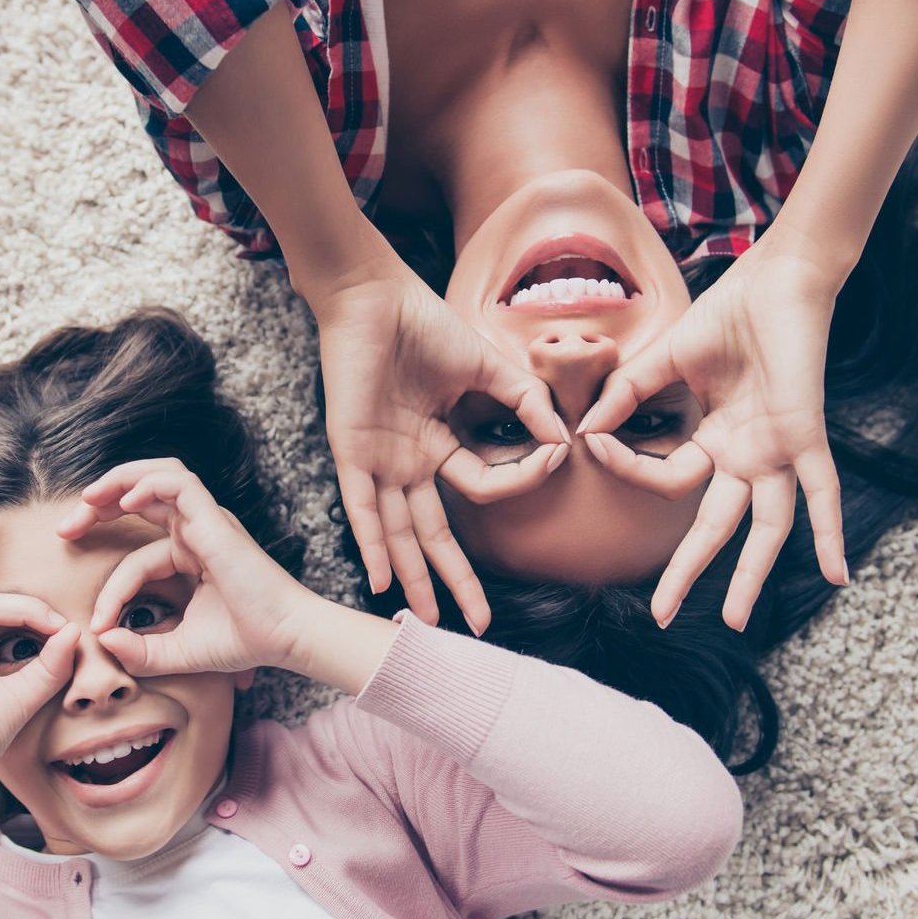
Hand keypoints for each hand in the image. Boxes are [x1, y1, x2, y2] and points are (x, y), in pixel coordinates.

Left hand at [57, 459, 329, 677]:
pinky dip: (147, 485)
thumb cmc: (242, 640)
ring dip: (119, 480)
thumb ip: (140, 650)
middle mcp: (197, 530)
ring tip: (87, 498)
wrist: (284, 639)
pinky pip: (178, 484)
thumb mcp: (177, 651)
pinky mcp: (216, 519)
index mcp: (190, 553)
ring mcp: (207, 521)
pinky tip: (121, 503)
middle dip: (98, 504)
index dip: (112, 589)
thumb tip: (103, 639)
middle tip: (65, 526)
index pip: (137, 558)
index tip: (98, 624)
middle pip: (140, 496)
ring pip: (159, 475)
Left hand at [312, 270, 569, 631]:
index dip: (519, 478)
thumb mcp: (484, 366)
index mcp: (438, 442)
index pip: (482, 484)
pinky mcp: (351, 450)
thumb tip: (565, 436)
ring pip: (399, 533)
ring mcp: (379, 460)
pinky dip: (371, 544)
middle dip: (456, 580)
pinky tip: (381, 580)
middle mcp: (408, 461)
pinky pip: (360, 507)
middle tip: (479, 623)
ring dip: (414, 577)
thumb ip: (523, 400)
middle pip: (434, 535)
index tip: (554, 458)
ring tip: (429, 621)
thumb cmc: (422, 322)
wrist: (372, 295)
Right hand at [576, 236, 851, 629]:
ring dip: (751, 576)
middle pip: (715, 528)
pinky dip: (829, 533)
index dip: (627, 465)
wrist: (777, 280)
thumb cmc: (729, 313)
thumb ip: (630, 393)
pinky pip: (822, 494)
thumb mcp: (667, 359)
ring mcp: (777, 451)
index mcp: (715, 440)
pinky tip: (837, 576)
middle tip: (663, 615)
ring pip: (766, 528)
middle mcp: (746, 456)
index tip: (591, 442)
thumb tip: (585, 428)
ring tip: (734, 620)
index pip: (667, 477)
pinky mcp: (804, 436)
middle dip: (688, 572)